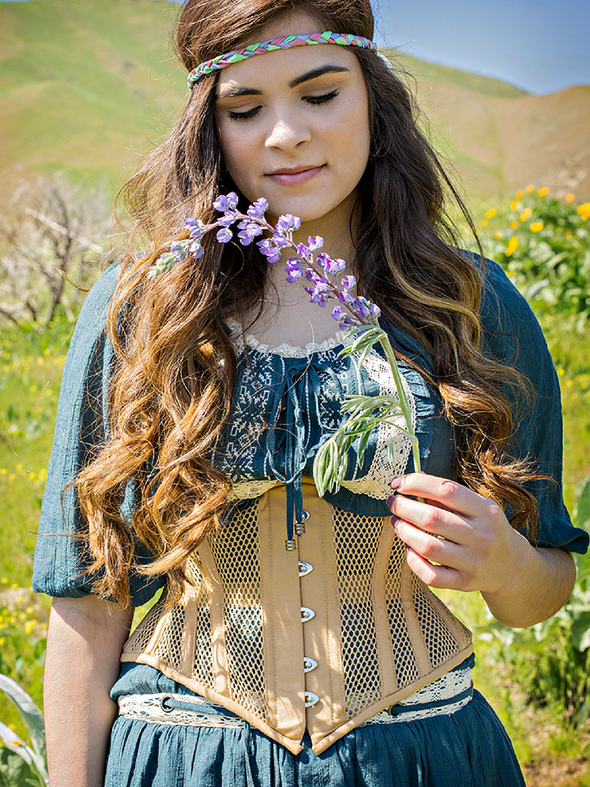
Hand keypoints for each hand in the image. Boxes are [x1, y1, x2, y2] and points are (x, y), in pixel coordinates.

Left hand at [387, 472, 530, 594]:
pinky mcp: (464, 583)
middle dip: (404, 507)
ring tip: (397, 522)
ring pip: (427, 547)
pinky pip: (430, 575)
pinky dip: (413, 560)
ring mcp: (473, 562)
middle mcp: (482, 536)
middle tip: (392, 503)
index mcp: (486, 511)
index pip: (447, 490)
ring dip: (404, 531)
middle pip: (432, 519)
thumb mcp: (478, 507)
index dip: (417, 483)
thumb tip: (409, 485)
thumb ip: (448, 497)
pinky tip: (409, 548)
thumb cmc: (486, 528)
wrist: (512, 566)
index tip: (398, 484)